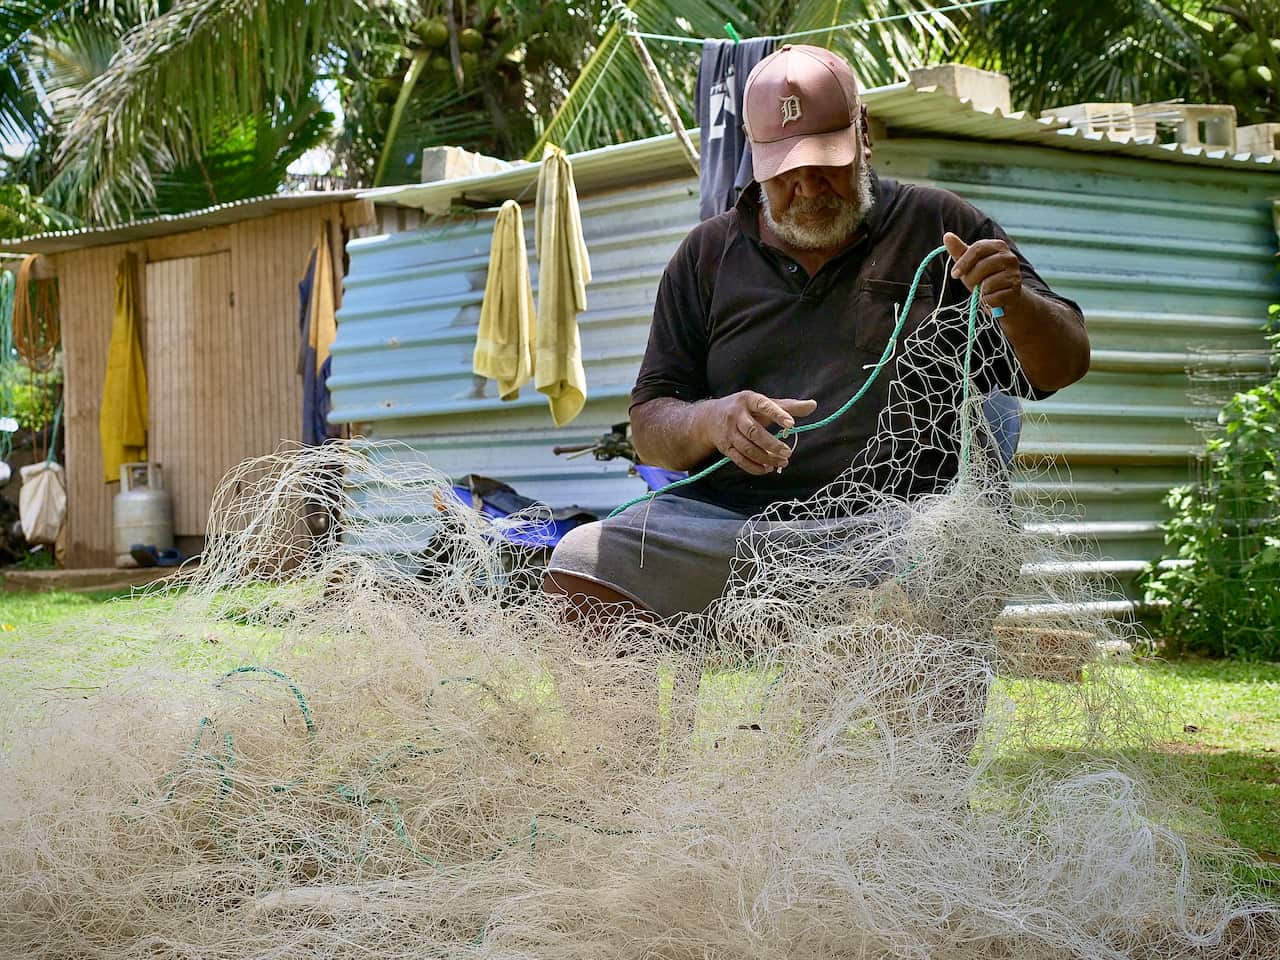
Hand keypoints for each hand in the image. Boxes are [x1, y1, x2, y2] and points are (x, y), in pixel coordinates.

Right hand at [699, 391, 816, 475]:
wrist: (709, 418)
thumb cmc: (745, 409)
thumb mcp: (763, 403)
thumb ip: (787, 406)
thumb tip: (813, 405)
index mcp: (748, 400)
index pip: (763, 405)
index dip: (777, 414)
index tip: (791, 424)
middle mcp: (736, 416)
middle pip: (753, 432)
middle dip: (771, 444)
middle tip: (788, 453)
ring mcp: (729, 433)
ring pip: (747, 448)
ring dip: (765, 458)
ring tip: (782, 462)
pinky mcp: (726, 447)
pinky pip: (739, 460)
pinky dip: (754, 467)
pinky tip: (768, 468)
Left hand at [942, 232, 1021, 312]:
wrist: (1005, 296)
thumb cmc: (985, 277)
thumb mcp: (970, 263)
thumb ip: (959, 251)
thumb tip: (947, 236)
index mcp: (998, 246)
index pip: (977, 249)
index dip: (963, 262)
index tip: (954, 274)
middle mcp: (1009, 257)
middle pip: (981, 267)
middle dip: (971, 279)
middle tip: (971, 285)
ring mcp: (1014, 274)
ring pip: (987, 284)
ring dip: (980, 292)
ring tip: (984, 291)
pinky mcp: (1015, 291)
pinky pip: (993, 298)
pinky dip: (987, 301)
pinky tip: (991, 298)